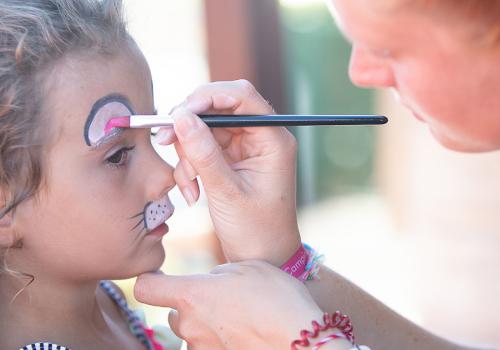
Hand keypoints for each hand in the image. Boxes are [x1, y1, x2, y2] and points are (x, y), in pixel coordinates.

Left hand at [134, 261, 323, 349]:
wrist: (301, 342)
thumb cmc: (277, 299)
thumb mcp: (247, 268)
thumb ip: (218, 273)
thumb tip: (210, 281)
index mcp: (193, 295)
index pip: (146, 288)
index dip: (152, 281)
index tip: (164, 278)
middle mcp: (190, 325)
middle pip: (174, 315)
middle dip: (192, 307)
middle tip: (224, 301)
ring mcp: (201, 349)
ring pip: (193, 334)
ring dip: (208, 326)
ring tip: (241, 320)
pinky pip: (209, 348)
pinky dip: (221, 342)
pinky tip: (245, 335)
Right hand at [158, 80, 300, 264]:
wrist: (262, 258)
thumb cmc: (255, 230)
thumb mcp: (226, 191)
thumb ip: (203, 152)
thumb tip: (180, 115)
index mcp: (273, 139)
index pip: (241, 96)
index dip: (208, 97)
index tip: (179, 112)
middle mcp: (261, 137)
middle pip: (218, 108)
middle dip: (190, 125)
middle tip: (165, 140)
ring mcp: (245, 148)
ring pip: (205, 129)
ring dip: (188, 153)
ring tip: (188, 185)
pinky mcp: (231, 159)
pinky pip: (203, 149)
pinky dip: (191, 166)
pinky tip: (192, 192)